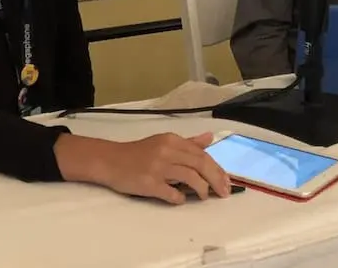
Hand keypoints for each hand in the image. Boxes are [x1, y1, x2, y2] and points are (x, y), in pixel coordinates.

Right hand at [91, 132, 230, 203]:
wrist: (110, 161)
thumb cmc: (139, 153)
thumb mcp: (164, 142)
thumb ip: (188, 143)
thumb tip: (210, 138)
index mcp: (173, 140)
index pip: (202, 154)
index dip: (217, 169)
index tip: (227, 182)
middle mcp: (167, 151)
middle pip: (200, 164)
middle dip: (216, 179)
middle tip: (224, 192)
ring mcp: (158, 167)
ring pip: (190, 177)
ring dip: (202, 189)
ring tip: (204, 196)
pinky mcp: (148, 183)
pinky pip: (171, 193)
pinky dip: (180, 198)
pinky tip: (181, 199)